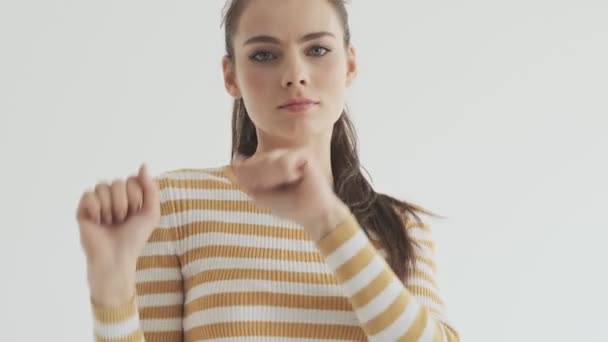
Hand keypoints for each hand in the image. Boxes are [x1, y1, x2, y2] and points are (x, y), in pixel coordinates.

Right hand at [76, 164, 159, 305]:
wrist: (117, 257)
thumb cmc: (135, 238)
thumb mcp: (151, 212)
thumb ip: (151, 188)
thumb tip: (143, 165)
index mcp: (129, 196)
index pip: (132, 179)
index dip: (136, 196)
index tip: (136, 213)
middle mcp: (113, 197)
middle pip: (118, 182)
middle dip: (124, 203)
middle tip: (122, 220)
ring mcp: (97, 203)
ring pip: (102, 186)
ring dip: (111, 207)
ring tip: (110, 222)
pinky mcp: (83, 210)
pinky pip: (88, 195)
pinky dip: (95, 208)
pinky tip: (98, 220)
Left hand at [231, 148, 350, 239]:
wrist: (315, 215)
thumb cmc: (291, 207)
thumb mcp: (261, 196)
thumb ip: (246, 179)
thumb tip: (234, 160)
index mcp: (269, 166)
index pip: (249, 163)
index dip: (249, 176)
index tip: (260, 188)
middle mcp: (279, 157)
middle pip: (256, 161)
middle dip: (262, 179)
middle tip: (277, 189)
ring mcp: (291, 154)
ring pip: (269, 159)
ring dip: (274, 177)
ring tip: (287, 186)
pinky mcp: (304, 153)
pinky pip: (285, 160)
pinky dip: (287, 173)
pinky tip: (297, 178)